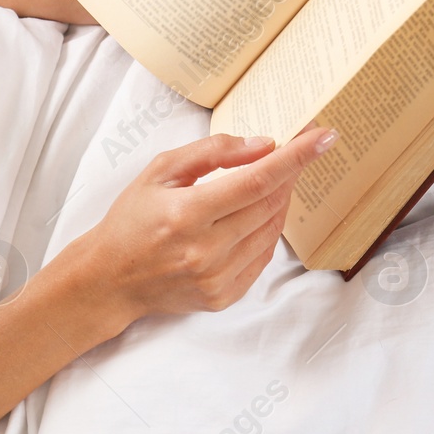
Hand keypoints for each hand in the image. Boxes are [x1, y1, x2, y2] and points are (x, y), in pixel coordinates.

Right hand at [52, 128, 336, 333]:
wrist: (108, 280)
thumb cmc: (132, 219)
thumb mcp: (161, 171)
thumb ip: (212, 153)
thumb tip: (263, 146)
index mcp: (187, 214)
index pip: (257, 181)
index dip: (296, 157)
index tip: (325, 136)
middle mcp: (205, 251)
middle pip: (270, 204)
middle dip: (289, 174)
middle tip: (293, 152)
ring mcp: (216, 278)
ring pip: (272, 230)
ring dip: (279, 201)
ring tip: (268, 183)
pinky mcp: (223, 297)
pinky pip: (263, 257)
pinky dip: (266, 231)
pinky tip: (253, 216)